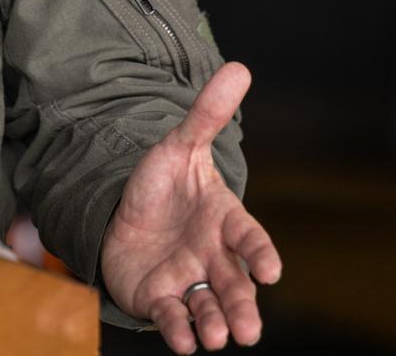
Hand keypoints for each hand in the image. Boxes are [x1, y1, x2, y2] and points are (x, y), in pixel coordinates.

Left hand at [99, 62, 281, 352]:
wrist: (125, 213)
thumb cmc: (162, 184)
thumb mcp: (178, 145)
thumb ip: (208, 114)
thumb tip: (240, 67)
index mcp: (223, 221)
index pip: (249, 238)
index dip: (260, 253)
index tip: (271, 270)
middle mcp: (213, 258)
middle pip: (236, 285)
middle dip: (244, 308)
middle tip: (248, 328)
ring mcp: (189, 282)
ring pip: (210, 309)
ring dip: (216, 324)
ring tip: (217, 336)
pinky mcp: (161, 299)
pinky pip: (173, 318)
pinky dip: (178, 331)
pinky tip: (182, 339)